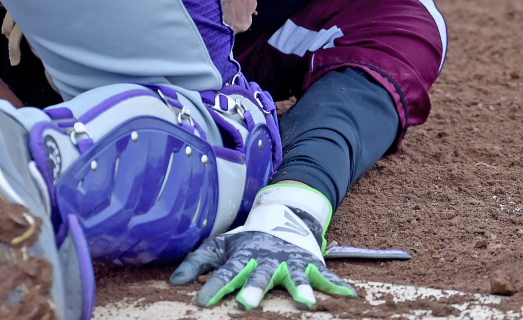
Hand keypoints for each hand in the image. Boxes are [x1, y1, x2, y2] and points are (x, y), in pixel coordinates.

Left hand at [170, 184, 355, 309]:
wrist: (282, 218)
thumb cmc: (245, 241)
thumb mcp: (220, 246)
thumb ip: (196, 262)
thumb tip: (173, 282)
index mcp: (243, 256)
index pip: (224, 272)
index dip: (212, 286)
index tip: (200, 301)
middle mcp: (267, 259)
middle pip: (259, 275)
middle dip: (254, 289)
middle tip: (247, 305)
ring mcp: (290, 261)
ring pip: (294, 277)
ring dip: (299, 290)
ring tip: (305, 305)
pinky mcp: (311, 264)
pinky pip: (325, 276)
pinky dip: (336, 286)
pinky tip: (349, 297)